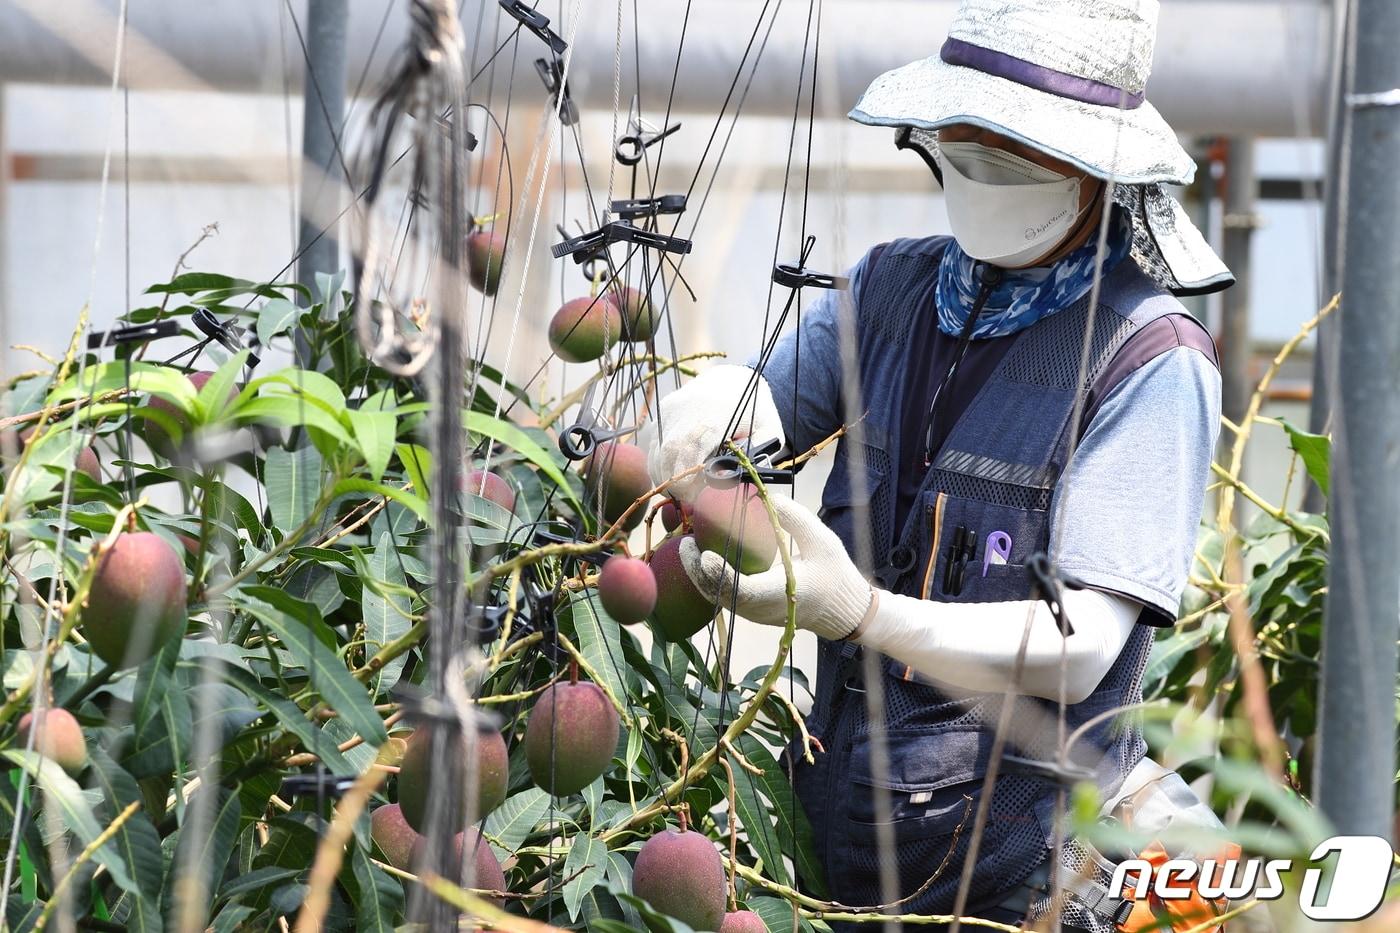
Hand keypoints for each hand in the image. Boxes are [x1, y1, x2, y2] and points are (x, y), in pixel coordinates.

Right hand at [645, 365, 783, 498]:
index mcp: (714, 414)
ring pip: (656, 454)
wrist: (734, 380)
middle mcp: (685, 409)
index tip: (694, 500)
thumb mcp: (767, 433)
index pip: (691, 447)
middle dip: (675, 484)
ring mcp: (668, 411)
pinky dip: (662, 466)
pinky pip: (653, 448)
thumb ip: (750, 456)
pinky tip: (680, 471)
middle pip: (668, 454)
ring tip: (687, 489)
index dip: (687, 478)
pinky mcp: (659, 416)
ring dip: (667, 477)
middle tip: (690, 502)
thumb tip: (725, 480)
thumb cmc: (754, 413)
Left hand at [679, 496, 872, 639]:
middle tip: (686, 545)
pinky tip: (703, 556)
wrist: (840, 609)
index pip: (745, 590)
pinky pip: (725, 596)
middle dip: (699, 572)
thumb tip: (768, 498)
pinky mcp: (752, 610)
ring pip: (719, 598)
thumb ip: (795, 519)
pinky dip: (711, 578)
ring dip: (700, 575)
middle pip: (722, 595)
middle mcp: (764, 608)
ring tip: (688, 547)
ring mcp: (756, 613)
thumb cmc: (834, 574)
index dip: (722, 575)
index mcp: (783, 593)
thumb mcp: (822, 541)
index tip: (705, 555)